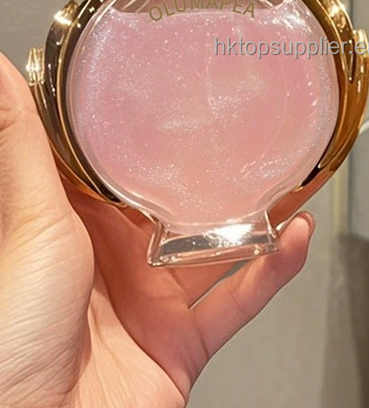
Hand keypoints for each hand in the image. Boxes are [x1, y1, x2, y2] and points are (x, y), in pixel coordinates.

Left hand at [0, 54, 312, 407]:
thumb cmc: (13, 335)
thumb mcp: (29, 221)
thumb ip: (23, 146)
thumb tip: (2, 72)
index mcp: (84, 227)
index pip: (128, 166)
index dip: (158, 133)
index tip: (187, 95)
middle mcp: (123, 259)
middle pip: (186, 206)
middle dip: (223, 174)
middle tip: (257, 134)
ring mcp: (156, 300)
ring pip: (224, 248)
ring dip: (263, 217)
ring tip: (295, 177)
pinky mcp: (185, 340)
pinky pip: (241, 298)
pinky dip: (274, 270)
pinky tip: (296, 239)